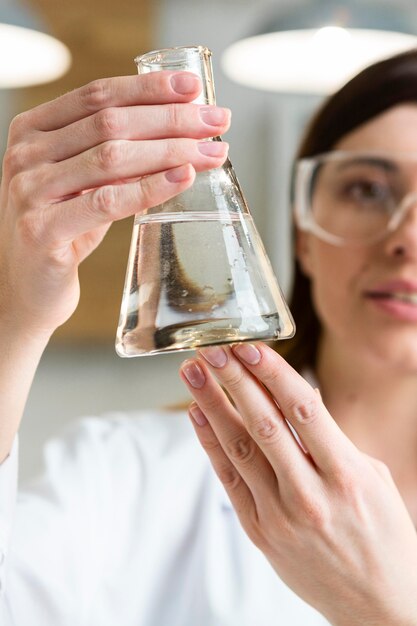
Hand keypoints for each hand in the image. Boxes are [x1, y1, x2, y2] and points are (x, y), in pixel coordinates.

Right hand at [0, 71, 229, 337]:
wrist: (26, 289)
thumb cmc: (61, 232)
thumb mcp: (83, 184)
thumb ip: (113, 156)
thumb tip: (179, 131)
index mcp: (33, 130)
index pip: (98, 94)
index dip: (149, 88)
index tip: (194, 88)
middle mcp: (26, 154)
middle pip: (111, 122)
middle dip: (172, 119)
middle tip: (217, 121)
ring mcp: (30, 191)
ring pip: (112, 156)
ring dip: (171, 150)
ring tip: (212, 151)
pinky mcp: (42, 231)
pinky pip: (107, 202)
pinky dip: (149, 188)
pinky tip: (182, 177)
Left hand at [180, 342, 416, 625]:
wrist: (379, 604)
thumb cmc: (382, 533)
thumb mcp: (373, 477)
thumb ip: (332, 438)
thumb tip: (300, 398)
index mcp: (346, 475)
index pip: (303, 410)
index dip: (272, 374)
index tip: (250, 346)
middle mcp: (311, 495)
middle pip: (263, 425)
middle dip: (234, 381)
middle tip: (212, 349)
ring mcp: (281, 516)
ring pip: (239, 449)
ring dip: (212, 405)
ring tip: (193, 372)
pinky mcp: (260, 533)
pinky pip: (229, 480)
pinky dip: (211, 444)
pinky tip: (198, 415)